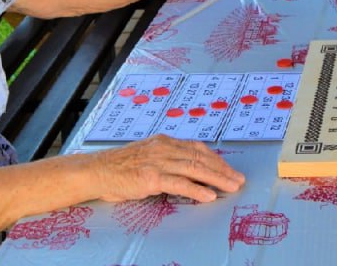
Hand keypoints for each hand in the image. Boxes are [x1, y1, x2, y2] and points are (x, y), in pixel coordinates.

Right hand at [92, 135, 244, 203]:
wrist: (97, 170)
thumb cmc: (120, 167)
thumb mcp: (147, 155)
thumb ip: (166, 158)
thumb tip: (186, 168)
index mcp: (164, 141)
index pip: (197, 148)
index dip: (216, 159)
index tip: (229, 168)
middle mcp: (164, 148)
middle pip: (201, 158)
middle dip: (222, 169)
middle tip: (238, 179)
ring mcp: (159, 161)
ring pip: (195, 169)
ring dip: (217, 179)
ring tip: (231, 187)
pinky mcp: (152, 177)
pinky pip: (180, 184)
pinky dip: (197, 189)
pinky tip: (209, 195)